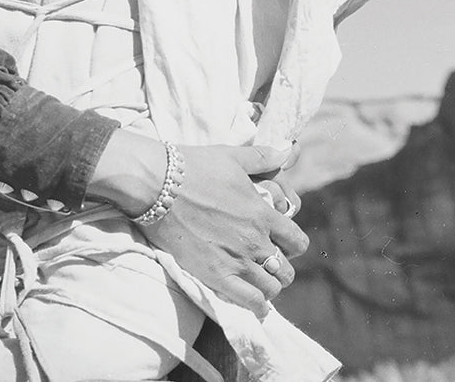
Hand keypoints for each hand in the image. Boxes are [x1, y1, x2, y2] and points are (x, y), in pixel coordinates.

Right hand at [136, 144, 307, 316]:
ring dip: (267, 285)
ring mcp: (236, 260)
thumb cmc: (194, 167)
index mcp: (263, 214)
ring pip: (271, 288)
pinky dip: (257, 305)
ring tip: (256, 280)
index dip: (292, 243)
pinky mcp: (215, 275)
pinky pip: (249, 301)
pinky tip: (254, 302)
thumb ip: (263, 157)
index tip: (281, 242)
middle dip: (280, 266)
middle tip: (265, 262)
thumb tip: (287, 149)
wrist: (157, 184)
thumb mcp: (232, 157)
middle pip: (285, 268)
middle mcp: (255, 240)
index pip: (297, 241)